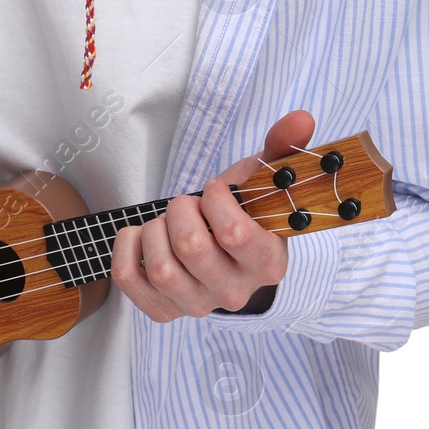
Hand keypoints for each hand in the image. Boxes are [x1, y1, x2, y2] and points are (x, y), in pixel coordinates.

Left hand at [111, 109, 315, 321]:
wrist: (225, 255)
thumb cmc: (243, 214)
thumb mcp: (263, 181)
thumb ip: (282, 149)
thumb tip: (300, 118)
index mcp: (266, 263)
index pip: (234, 233)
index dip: (216, 199)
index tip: (215, 190)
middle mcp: (234, 292)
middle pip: (190, 247)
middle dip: (181, 209)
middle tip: (189, 205)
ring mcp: (197, 305)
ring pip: (160, 268)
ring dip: (155, 230)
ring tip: (167, 223)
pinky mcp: (163, 310)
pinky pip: (129, 278)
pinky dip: (127, 247)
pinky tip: (143, 235)